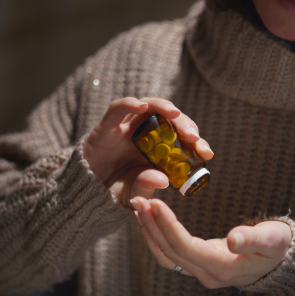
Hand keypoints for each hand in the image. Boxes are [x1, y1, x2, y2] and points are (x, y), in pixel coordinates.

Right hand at [83, 97, 213, 206]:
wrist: (88, 189)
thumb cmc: (117, 188)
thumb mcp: (135, 191)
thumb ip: (147, 185)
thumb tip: (163, 180)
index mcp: (159, 148)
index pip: (182, 139)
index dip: (196, 143)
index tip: (206, 153)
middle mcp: (146, 133)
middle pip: (169, 119)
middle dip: (184, 124)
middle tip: (193, 137)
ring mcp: (127, 127)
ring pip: (149, 107)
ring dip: (163, 107)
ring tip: (173, 113)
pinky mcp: (108, 125)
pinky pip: (118, 108)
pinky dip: (129, 104)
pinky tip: (140, 106)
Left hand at [129, 197, 291, 287]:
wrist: (282, 261)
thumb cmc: (279, 246)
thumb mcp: (273, 239)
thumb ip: (253, 238)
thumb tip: (233, 239)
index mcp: (224, 267)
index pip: (186, 247)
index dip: (168, 226)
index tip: (155, 203)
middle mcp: (208, 274)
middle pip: (170, 252)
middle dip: (152, 225)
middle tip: (138, 199)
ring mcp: (202, 272)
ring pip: (166, 256)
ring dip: (150, 231)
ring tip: (138, 207)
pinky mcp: (198, 265)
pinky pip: (170, 254)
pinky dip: (156, 237)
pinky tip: (149, 219)